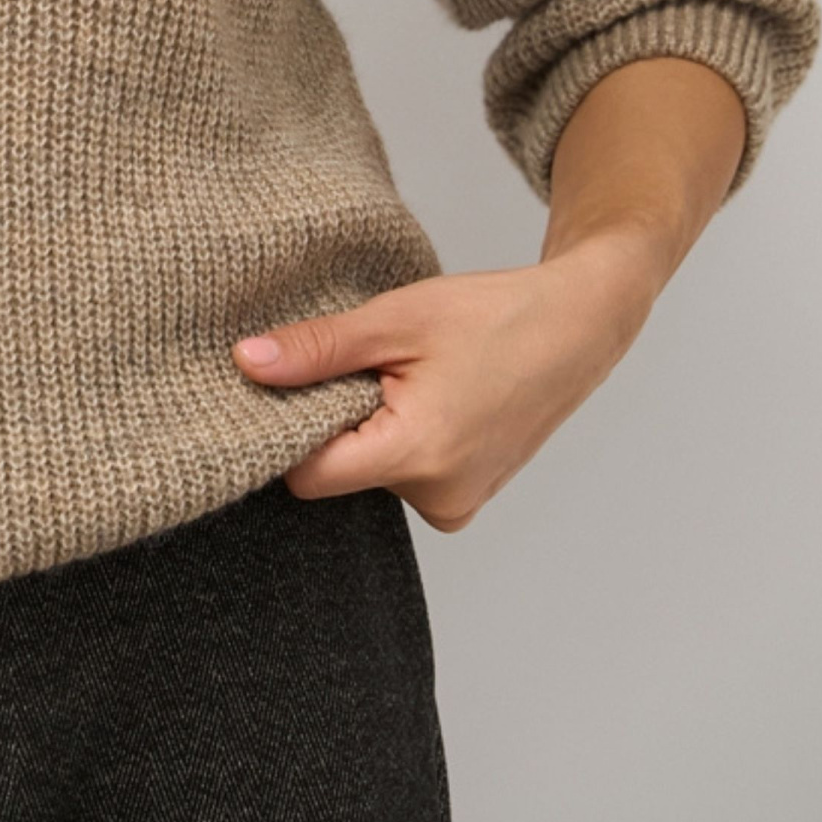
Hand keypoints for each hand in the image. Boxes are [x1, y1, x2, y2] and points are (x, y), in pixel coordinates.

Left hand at [230, 233, 665, 531]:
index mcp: (418, 456)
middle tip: (366, 362)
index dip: (285, 426)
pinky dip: (398, 435)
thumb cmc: (492, 317)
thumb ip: (317, 350)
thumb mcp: (394, 319)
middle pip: (337, 472)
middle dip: (333, 418)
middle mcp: (439, 499)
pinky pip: (402, 473)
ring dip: (368, 424)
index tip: (286, 381)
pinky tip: (425, 391)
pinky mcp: (464, 497)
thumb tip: (246, 364)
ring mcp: (456, 504)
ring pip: (369, 470)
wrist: (575, 329)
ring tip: (407, 373)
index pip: (307, 474)